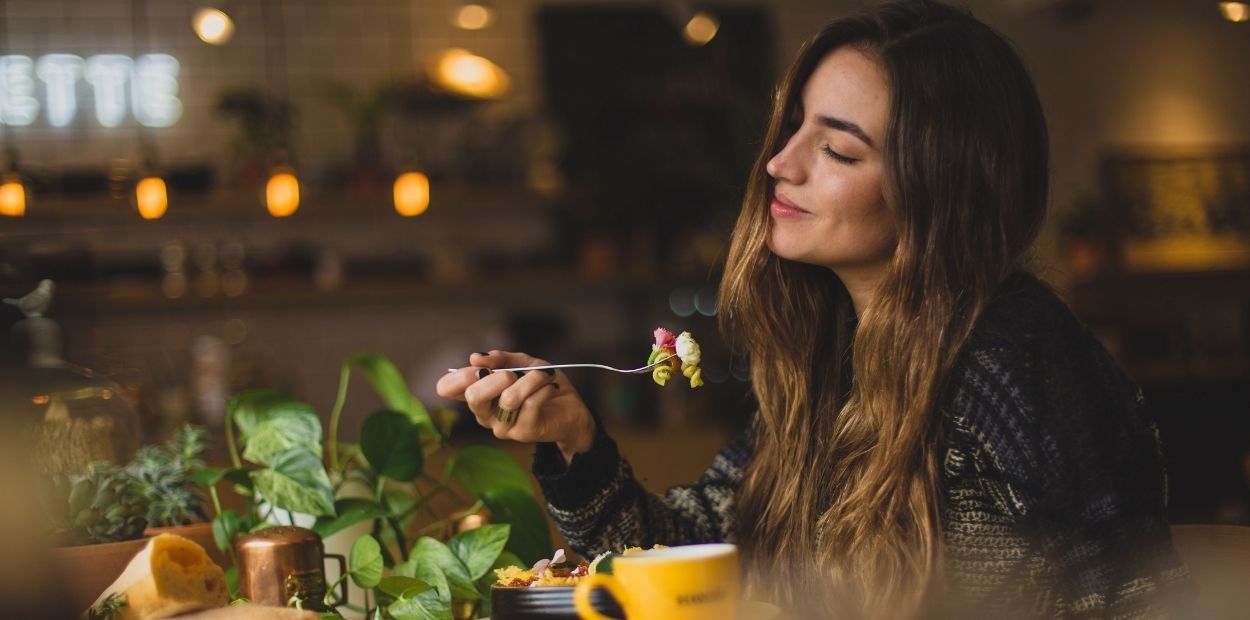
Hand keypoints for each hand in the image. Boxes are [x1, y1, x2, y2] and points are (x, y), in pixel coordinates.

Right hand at [435, 351, 595, 461]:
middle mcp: (484, 414)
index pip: (447, 389)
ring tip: (544, 375)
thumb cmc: (541, 385)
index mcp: (478, 395)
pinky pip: (531, 403)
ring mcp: (502, 426)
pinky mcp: (523, 433)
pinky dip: (543, 388)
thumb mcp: (522, 363)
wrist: (571, 409)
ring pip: (509, 398)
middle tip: (514, 373)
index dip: (458, 375)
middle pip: (473, 396)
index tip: (480, 367)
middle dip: (496, 377)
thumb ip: (500, 358)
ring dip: (530, 380)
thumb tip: (475, 357)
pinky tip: (550, 387)